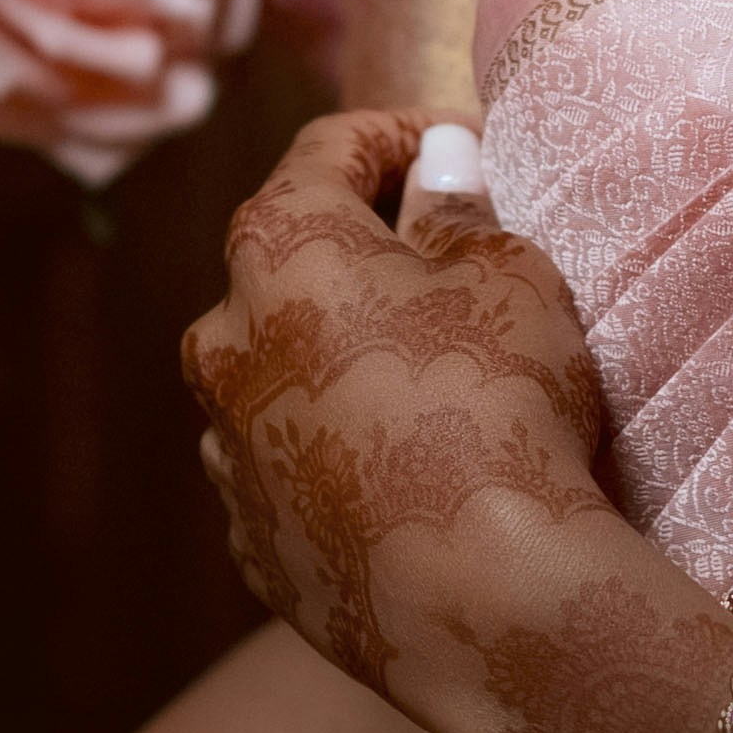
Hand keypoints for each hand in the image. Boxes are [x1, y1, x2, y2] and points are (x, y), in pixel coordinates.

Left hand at [174, 112, 726, 732]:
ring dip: (338, 356)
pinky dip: (336, 448)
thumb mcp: (508, 275)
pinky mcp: (251, 542)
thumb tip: (439, 167)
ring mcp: (227, 449)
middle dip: (362, 250)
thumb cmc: (500, 405)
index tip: (462, 147)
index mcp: (278, 249)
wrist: (482, 597)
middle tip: (450, 261)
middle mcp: (224, 341)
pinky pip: (290, 466)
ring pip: (277, 371)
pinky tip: (407, 467)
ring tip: (431, 375)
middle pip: (288, 263)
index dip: (403, 135)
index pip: (328, 150)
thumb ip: (459, 211)